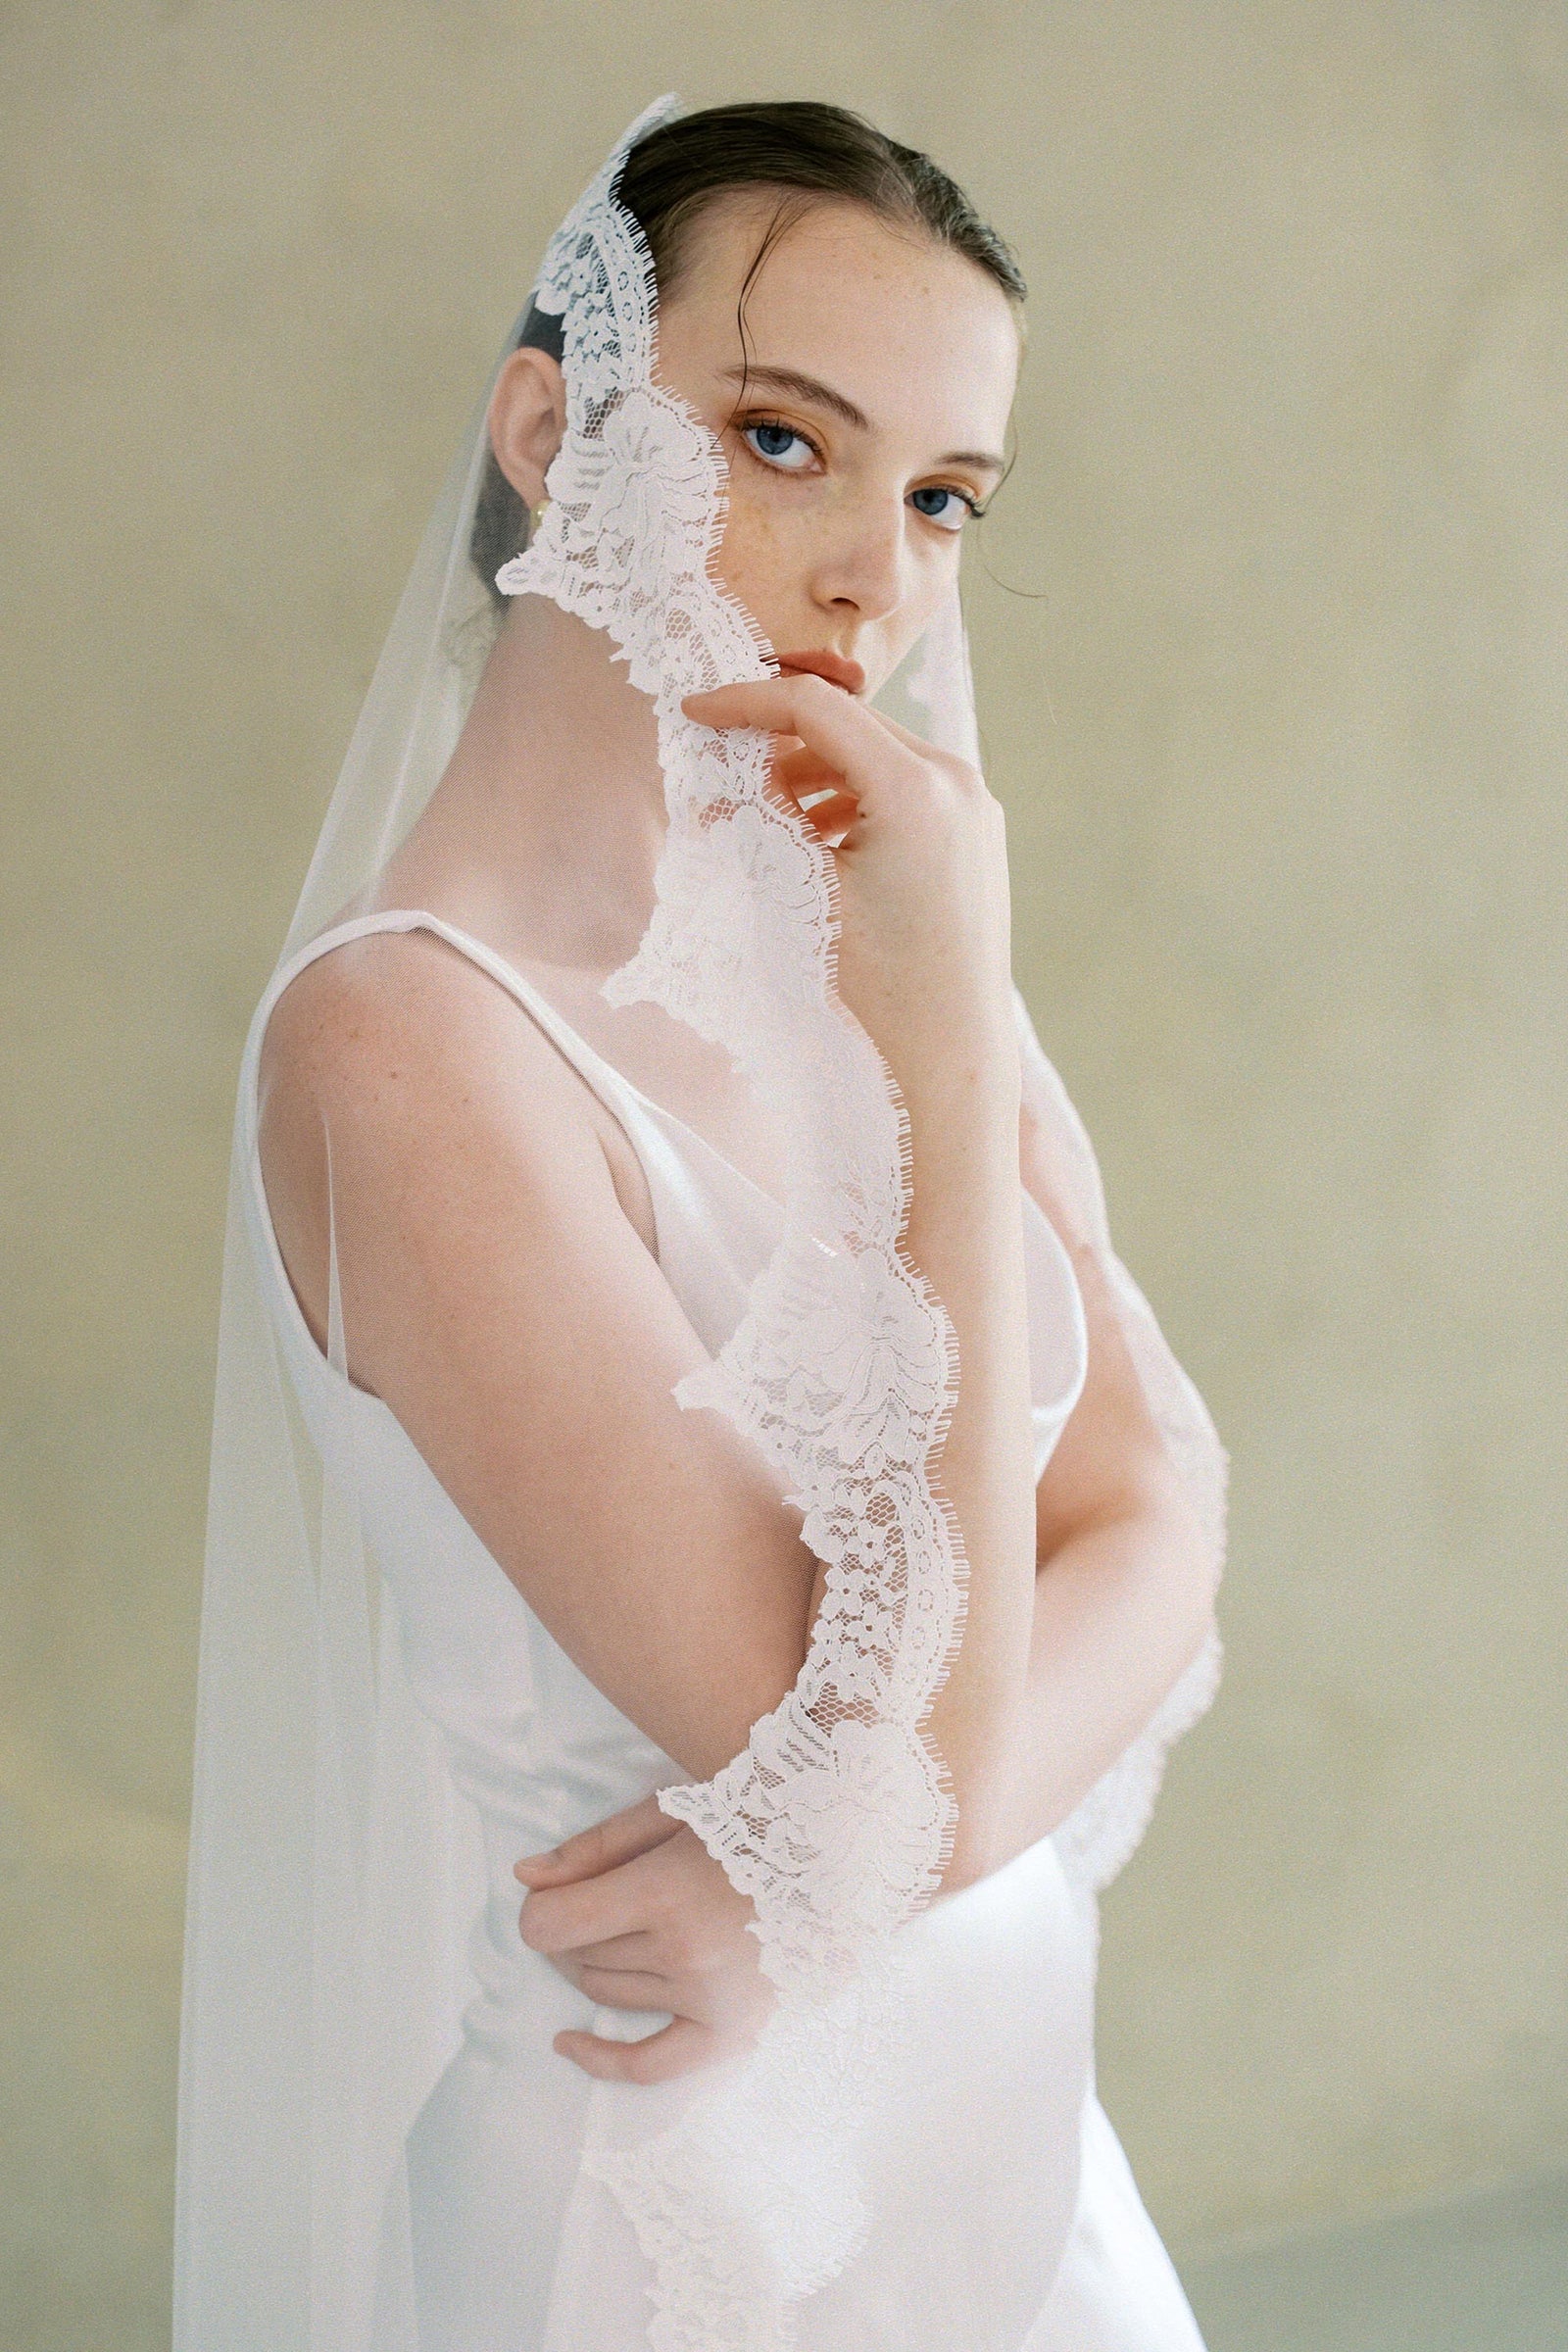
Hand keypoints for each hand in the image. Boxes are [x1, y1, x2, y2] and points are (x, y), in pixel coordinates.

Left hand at [514, 1794, 772, 2083]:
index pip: (553, 1926)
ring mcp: (707, 1998)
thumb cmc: (752, 1818)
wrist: (840, 1853)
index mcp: (665, 1892)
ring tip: (601, 1935)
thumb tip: (523, 1879)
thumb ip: (595, 1847)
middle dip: (569, 1929)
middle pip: (578, 1956)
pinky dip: (601, 2060)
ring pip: (607, 1993)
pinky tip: (567, 2043)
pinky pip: (650, 2065)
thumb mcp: (670, 1813)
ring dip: (588, 1966)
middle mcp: (683, 1954)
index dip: (540, 1909)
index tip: (553, 1895)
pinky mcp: (731, 2029)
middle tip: (587, 1899)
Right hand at [681, 675, 1018, 1105]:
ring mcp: (973, 804)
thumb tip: (725, 774)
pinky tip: (818, 841)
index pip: (816, 709)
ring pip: (875, 755)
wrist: (953, 1045)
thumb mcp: (809, 891)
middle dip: (779, 740)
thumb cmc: (885, 981)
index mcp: (915, 786)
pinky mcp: (976, 830)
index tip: (696, 712)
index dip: (746, 703)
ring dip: (815, 772)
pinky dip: (854, 798)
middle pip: (849, 725)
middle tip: (724, 770)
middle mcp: (955, 780)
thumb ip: (766, 817)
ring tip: (768, 819)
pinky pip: (904, 788)